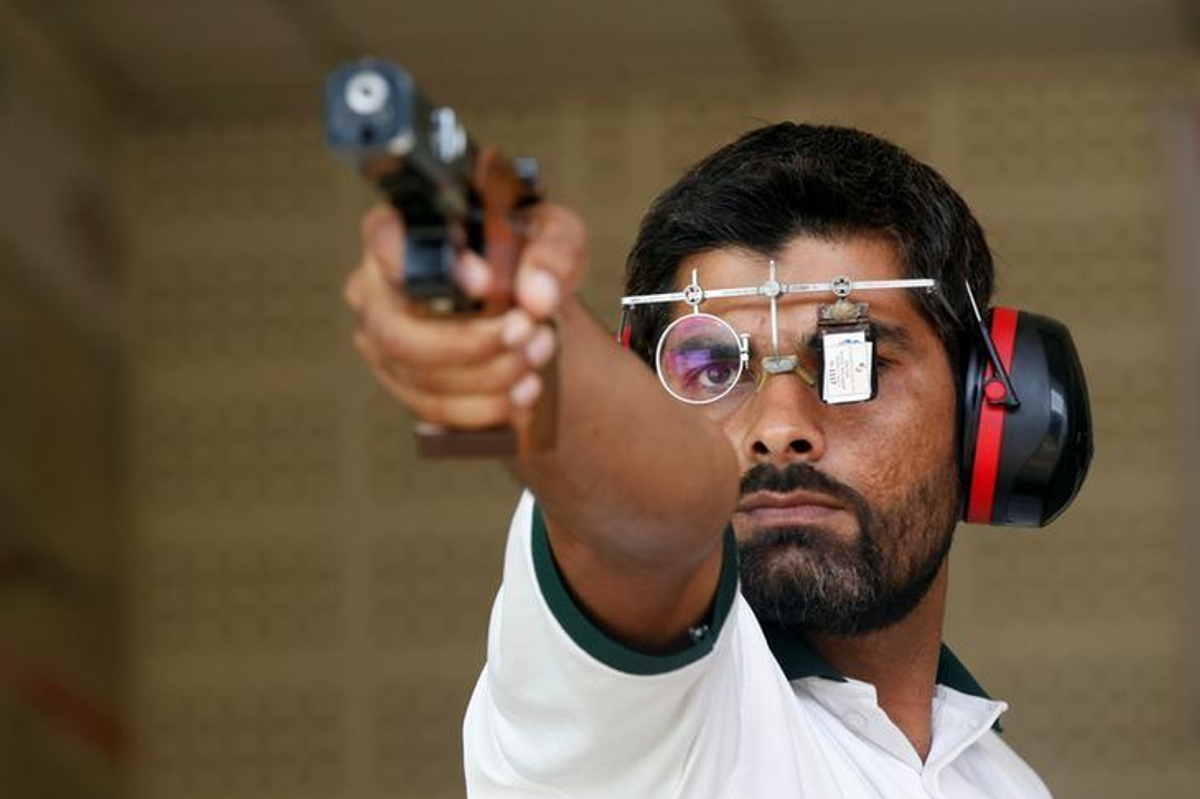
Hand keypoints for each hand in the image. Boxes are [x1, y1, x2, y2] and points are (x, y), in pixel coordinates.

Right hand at [343, 203, 587, 428]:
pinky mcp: (402, 383)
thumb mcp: (555, 238)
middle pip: (396, 331)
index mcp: (401, 231)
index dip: (433, 270)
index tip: (487, 284)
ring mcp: (381, 341)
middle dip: (470, 343)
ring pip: (419, 376)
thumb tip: (538, 295)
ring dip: (489, 376)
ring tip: (537, 357)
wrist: (525, 306)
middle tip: (527, 333)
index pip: (387, 243)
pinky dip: (485, 408)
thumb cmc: (526, 258)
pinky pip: (434, 409)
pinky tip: (523, 394)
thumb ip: (553, 252)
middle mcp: (375, 288)